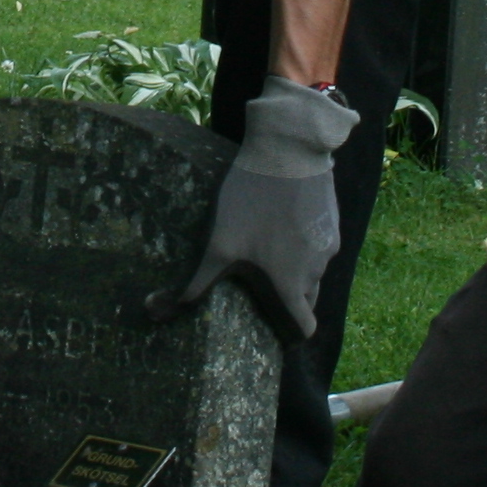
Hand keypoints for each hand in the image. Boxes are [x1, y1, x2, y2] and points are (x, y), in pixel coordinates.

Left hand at [155, 78, 354, 339]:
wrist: (289, 151)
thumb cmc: (252, 200)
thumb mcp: (218, 244)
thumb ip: (193, 285)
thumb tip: (153, 313)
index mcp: (292, 284)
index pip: (304, 328)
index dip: (290, 335)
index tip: (275, 333)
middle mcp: (316, 271)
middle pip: (307, 301)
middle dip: (288, 301)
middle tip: (262, 288)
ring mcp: (329, 245)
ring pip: (314, 272)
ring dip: (296, 270)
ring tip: (269, 253)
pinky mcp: (332, 221)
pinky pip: (320, 246)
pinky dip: (305, 246)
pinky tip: (281, 226)